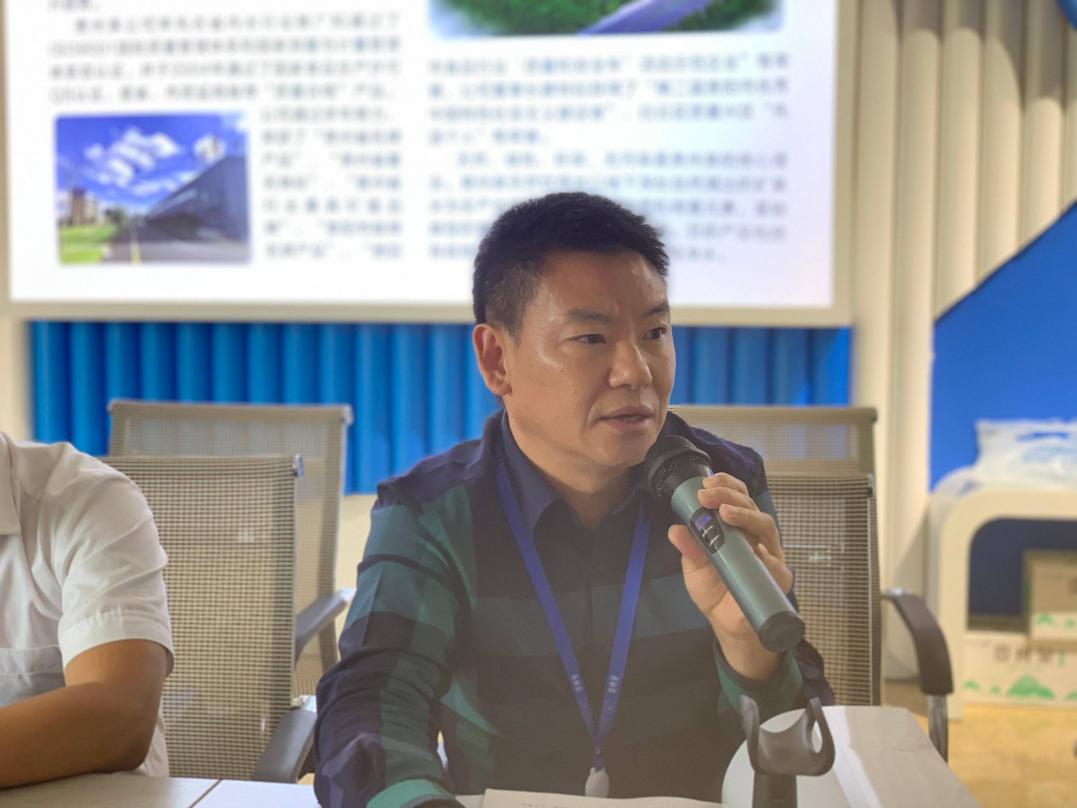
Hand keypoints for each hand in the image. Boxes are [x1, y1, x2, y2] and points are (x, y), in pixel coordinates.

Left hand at [666, 473, 793, 679]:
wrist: (728, 623)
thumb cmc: (715, 589)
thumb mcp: (694, 567)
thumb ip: (689, 548)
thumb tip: (675, 529)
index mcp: (737, 527)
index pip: (736, 497)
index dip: (725, 486)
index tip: (706, 482)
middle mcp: (755, 536)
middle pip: (750, 505)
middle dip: (729, 495)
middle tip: (708, 495)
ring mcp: (769, 554)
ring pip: (766, 525)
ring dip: (746, 516)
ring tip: (726, 512)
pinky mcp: (778, 577)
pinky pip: (776, 563)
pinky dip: (765, 555)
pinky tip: (755, 551)